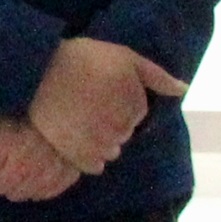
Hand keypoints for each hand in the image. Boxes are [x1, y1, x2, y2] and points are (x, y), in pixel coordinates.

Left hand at [0, 113, 85, 202]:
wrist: (73, 113)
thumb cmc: (31, 112)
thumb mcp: (2, 117)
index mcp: (2, 145)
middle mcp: (20, 166)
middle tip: (5, 166)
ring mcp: (42, 177)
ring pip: (18, 195)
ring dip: (17, 185)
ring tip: (24, 170)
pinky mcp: (62, 181)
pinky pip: (41, 195)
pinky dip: (38, 187)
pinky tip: (39, 175)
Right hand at [24, 35, 168, 176]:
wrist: (37, 72)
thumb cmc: (81, 59)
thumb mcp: (123, 56)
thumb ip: (155, 75)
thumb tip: (184, 90)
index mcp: (135, 103)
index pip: (138, 112)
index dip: (120, 102)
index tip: (100, 91)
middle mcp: (123, 127)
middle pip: (124, 132)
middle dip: (111, 122)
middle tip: (86, 104)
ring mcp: (101, 143)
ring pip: (111, 149)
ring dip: (99, 139)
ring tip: (78, 120)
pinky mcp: (79, 155)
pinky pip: (94, 165)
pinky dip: (88, 156)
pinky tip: (75, 138)